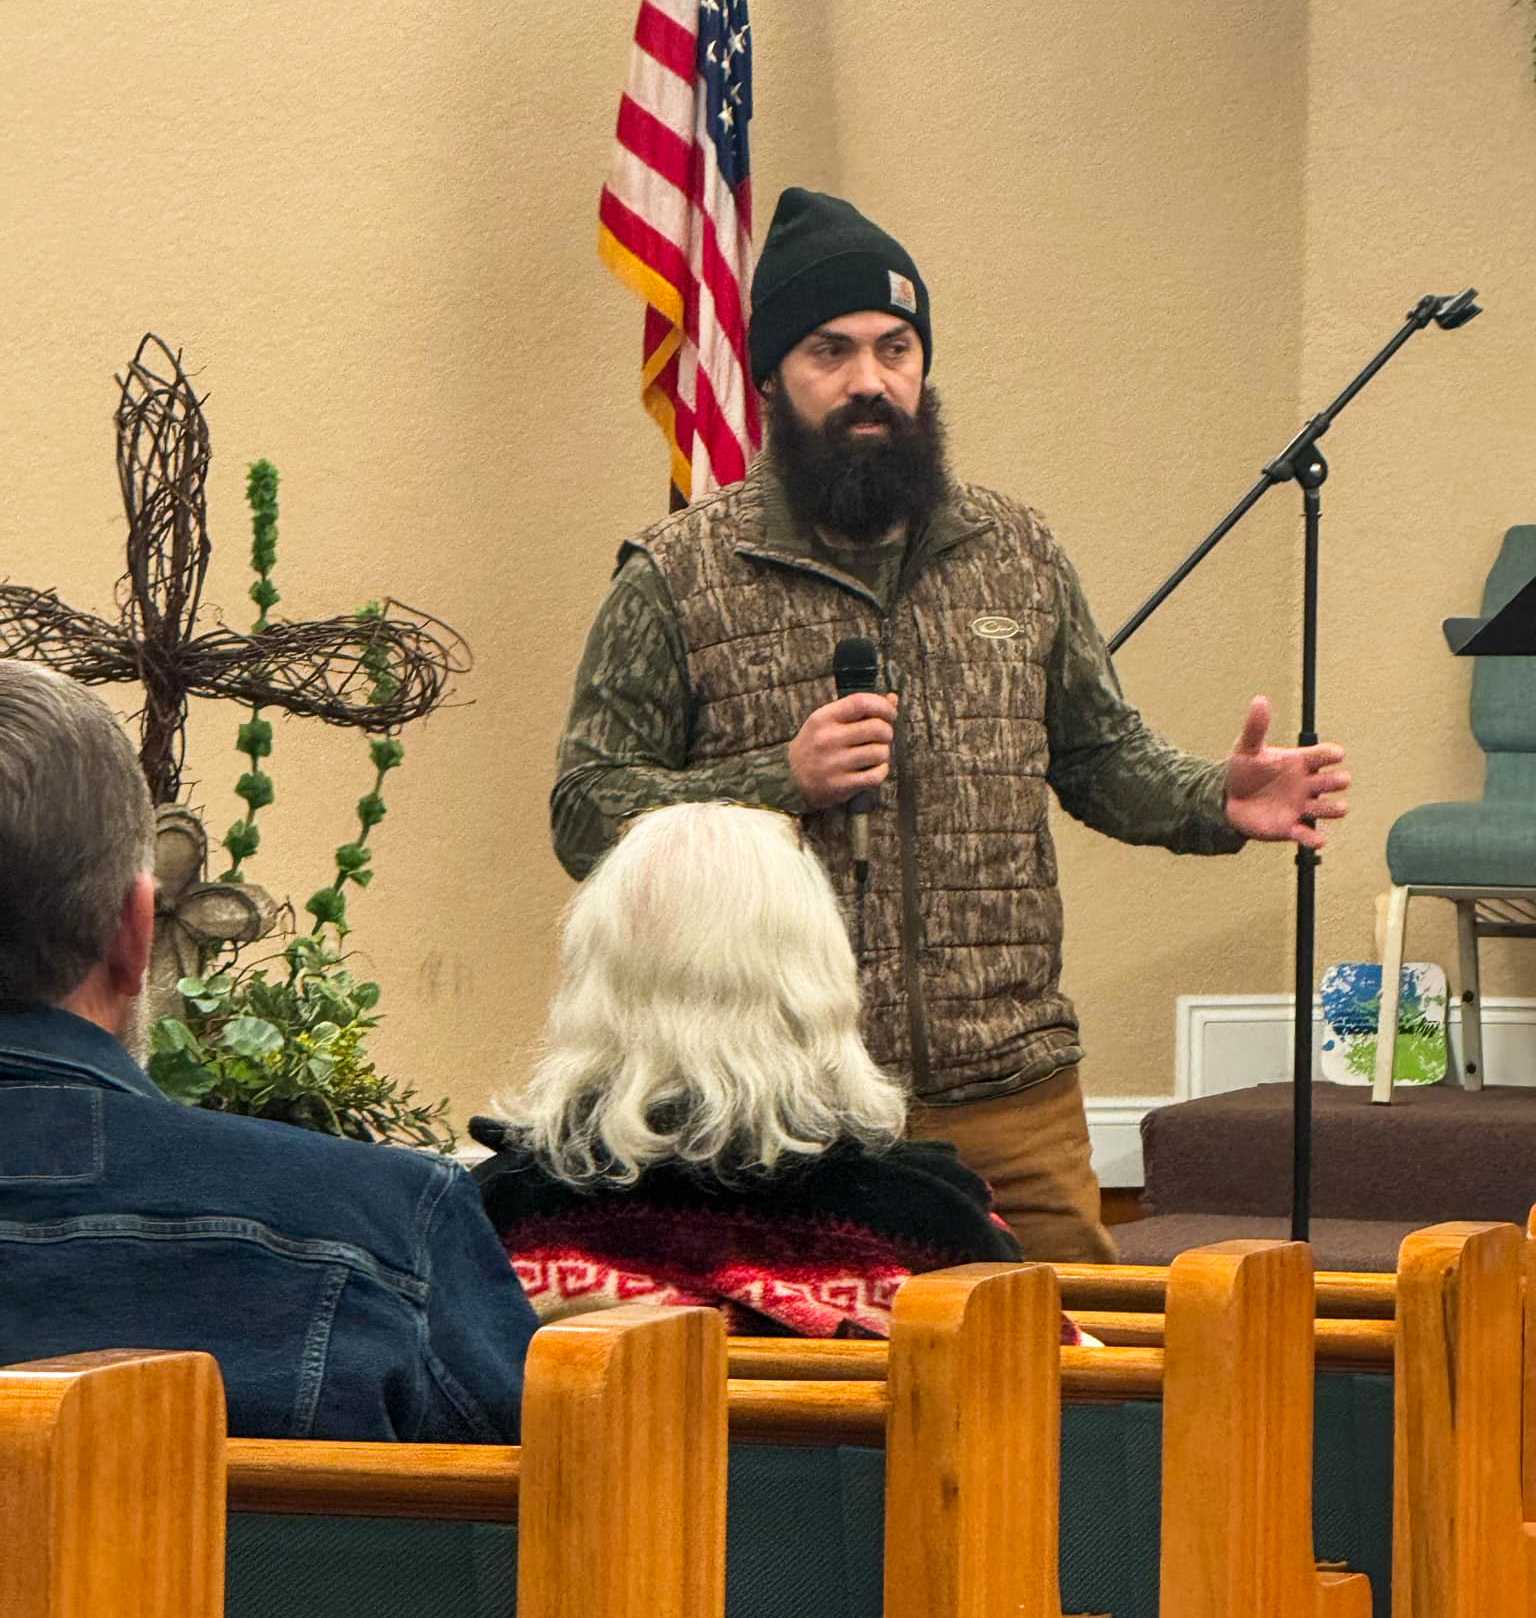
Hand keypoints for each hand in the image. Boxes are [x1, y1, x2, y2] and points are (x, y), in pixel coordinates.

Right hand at [788, 691, 897, 809]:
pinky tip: (874, 769)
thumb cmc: (817, 744)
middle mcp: (827, 739)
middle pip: (877, 728)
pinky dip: (882, 771)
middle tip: (883, 737)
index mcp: (824, 718)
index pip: (861, 702)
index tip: (890, 713)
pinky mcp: (840, 784)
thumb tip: (893, 699)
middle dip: (887, 732)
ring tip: (875, 754)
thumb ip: (859, 709)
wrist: (792, 777)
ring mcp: (833, 763)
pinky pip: (876, 776)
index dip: (883, 706)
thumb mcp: (829, 721)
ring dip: (884, 753)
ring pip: (880, 752)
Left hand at [1224, 694, 1349, 849]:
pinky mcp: (1290, 827)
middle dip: (1338, 781)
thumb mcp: (1246, 748)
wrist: (1225, 800)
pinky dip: (1315, 839)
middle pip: (1336, 781)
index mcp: (1300, 762)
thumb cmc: (1242, 771)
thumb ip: (1255, 727)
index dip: (1332, 754)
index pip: (1327, 755)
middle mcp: (1307, 784)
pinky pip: (1309, 836)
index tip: (1334, 755)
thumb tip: (1259, 700)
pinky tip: (1318, 840)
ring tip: (1335, 807)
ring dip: (1335, 808)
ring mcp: (1301, 806)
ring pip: (1331, 808)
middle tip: (1325, 782)